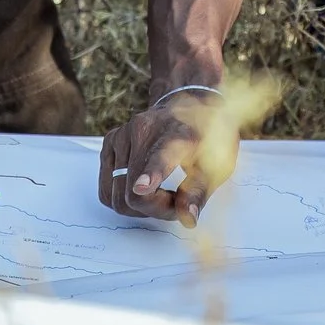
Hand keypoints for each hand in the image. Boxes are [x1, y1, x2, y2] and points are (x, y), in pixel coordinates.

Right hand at [97, 90, 228, 223]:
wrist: (191, 106)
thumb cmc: (206, 138)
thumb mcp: (217, 166)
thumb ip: (200, 193)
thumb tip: (188, 219)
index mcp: (178, 132)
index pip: (161, 156)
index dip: (151, 174)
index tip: (143, 187)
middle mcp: (144, 128)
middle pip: (134, 190)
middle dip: (156, 208)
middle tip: (176, 201)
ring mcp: (123, 134)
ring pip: (117, 195)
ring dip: (139, 206)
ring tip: (161, 191)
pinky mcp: (110, 141)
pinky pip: (106, 188)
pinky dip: (123, 197)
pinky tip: (144, 186)